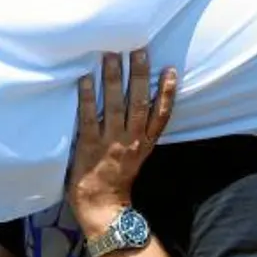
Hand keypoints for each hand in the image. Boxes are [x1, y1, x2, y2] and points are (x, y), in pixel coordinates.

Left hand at [68, 49, 176, 238]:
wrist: (102, 208)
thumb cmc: (116, 181)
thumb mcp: (137, 157)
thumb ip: (139, 134)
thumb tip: (139, 107)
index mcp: (144, 143)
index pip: (161, 114)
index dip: (167, 92)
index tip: (170, 70)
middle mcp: (131, 140)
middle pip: (138, 102)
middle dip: (139, 74)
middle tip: (138, 48)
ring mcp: (110, 142)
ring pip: (115, 105)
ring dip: (113, 77)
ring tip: (110, 53)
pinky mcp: (89, 146)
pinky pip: (89, 117)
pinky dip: (88, 98)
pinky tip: (86, 79)